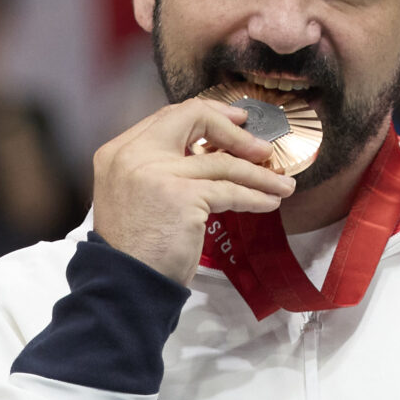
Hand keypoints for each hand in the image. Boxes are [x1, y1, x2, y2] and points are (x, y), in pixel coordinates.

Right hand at [90, 97, 293, 283]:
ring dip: (259, 174)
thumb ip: (156, 170)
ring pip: (222, 162)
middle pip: (193, 120)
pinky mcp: (183, 196)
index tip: (235, 122)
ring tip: (281, 184)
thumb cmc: (132, 249)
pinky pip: (230, 190)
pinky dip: (255, 196)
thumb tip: (207, 156)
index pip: (167, 116)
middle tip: (262, 148)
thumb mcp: (133, 196)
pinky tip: (269, 202)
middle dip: (234, 131)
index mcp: (118, 152)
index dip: (207, 116)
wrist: (123, 284)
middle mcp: (134, 155)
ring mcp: (158, 173)